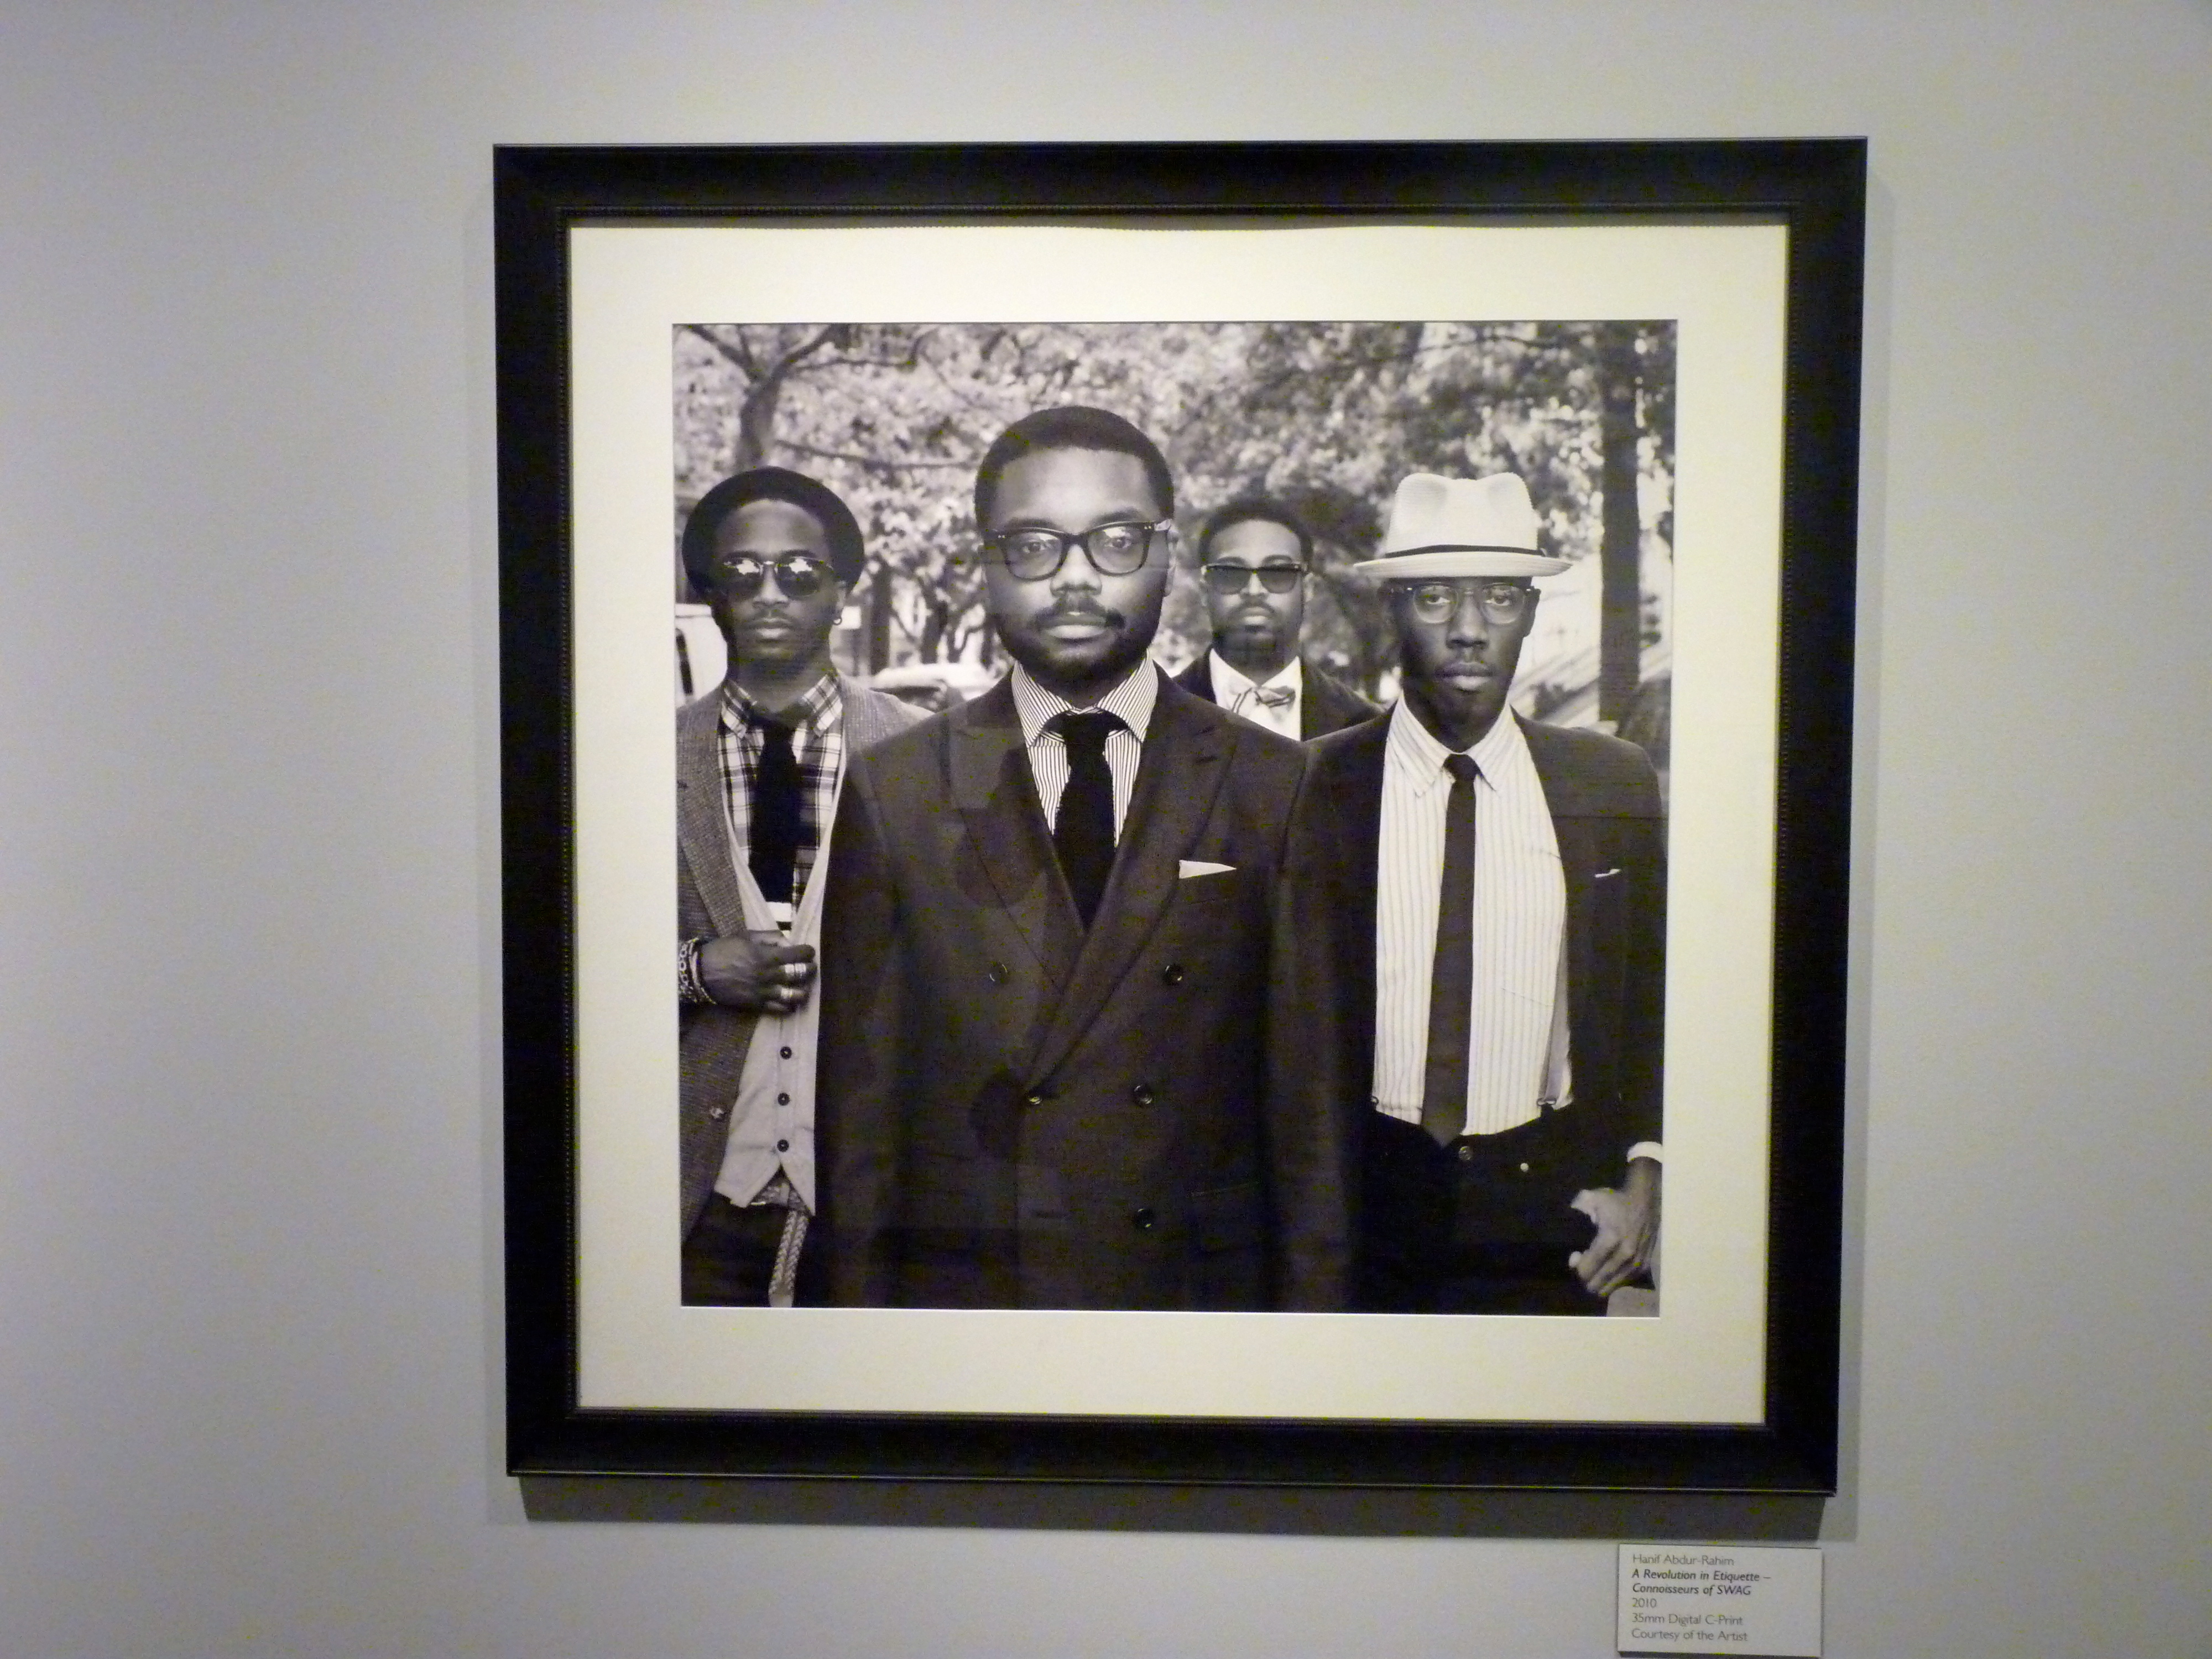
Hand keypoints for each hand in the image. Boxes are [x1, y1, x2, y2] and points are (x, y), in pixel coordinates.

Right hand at [697, 931, 815, 1015]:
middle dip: (810, 969)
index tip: (809, 951)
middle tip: (811, 967)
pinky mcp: (756, 1004)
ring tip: (805, 987)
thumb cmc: (723, 950)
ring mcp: (763, 991)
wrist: (701, 972)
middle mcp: (768, 975)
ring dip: (804, 990)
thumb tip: (788, 941)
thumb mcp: (746, 935)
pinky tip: (792, 1001)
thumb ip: (770, 937)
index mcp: (766, 955)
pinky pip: (780, 1009)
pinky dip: (790, 1006)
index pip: (798, 955)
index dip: (808, 952)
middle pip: (801, 974)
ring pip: (795, 995)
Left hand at [1567, 1156, 1659, 1297]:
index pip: (1586, 1270)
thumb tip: (1569, 1245)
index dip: (1576, 1267)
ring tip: (1595, 1267)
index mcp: (1610, 1238)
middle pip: (1596, 1284)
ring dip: (1599, 1281)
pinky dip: (1612, 1280)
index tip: (1575, 1256)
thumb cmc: (1615, 1201)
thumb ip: (1575, 1217)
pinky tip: (1608, 1268)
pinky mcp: (1644, 1267)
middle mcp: (1625, 1255)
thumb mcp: (1590, 1200)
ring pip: (1609, 1288)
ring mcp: (1636, 1263)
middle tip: (1583, 1264)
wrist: (1646, 1201)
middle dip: (1585, 1278)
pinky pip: (1622, 1284)